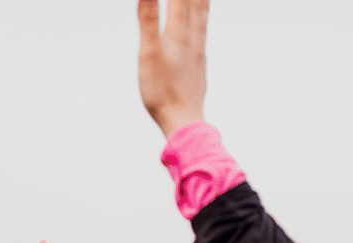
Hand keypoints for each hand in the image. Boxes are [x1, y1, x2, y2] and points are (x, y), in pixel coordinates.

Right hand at [138, 0, 208, 136]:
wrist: (184, 121)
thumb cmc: (162, 91)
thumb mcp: (149, 54)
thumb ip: (148, 20)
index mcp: (180, 33)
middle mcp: (194, 39)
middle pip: (197, 2)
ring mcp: (199, 52)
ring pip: (203, 17)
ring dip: (202, 0)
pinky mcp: (200, 66)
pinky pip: (203, 34)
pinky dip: (202, 19)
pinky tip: (201, 27)